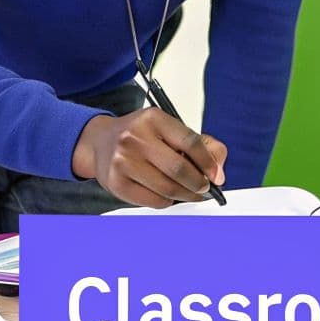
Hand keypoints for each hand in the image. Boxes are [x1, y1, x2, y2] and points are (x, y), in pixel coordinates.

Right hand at [71, 109, 227, 207]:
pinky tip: (169, 195)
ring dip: (186, 195)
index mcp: (153, 118)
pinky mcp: (116, 183)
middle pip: (179, 169)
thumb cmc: (140, 136)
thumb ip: (201, 144)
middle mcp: (135, 137)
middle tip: (204, 187)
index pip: (190, 142)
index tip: (217, 176)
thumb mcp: (168, 129)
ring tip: (190, 193)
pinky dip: (168, 201)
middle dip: (198, 183)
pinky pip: (153, 201)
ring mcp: (123, 161)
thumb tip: (219, 172)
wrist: (100, 142)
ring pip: (168, 189)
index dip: (208, 163)